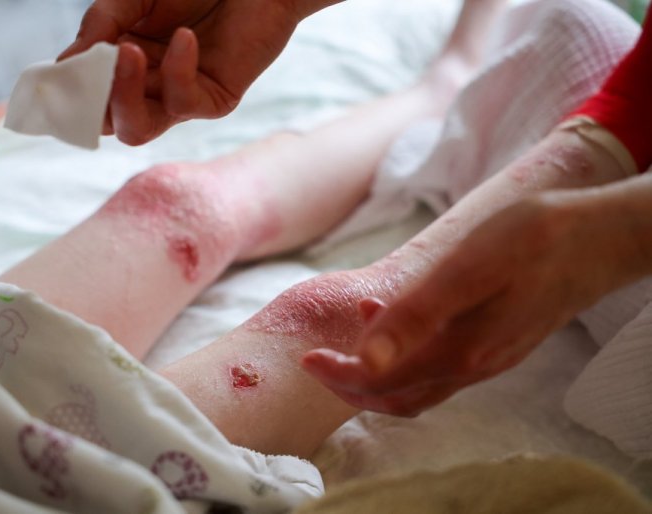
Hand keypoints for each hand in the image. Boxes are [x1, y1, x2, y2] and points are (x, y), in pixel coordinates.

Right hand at [59, 0, 319, 144]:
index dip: (65, 96)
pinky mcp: (215, 100)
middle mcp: (148, 89)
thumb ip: (102, 25)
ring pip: (137, 129)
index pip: (86, 97)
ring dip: (123, 96)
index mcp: (123, 66)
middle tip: (88, 69)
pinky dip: (178, 69)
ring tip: (127, 52)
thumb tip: (68, 64)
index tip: (48, 83)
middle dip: (90, 103)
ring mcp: (180, 98)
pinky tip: (186, 37)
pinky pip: (184, 102)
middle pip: (106, 123)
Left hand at [301, 189, 645, 415]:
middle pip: (399, 397)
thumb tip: (366, 359)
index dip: (340, 375)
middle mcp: (473, 366)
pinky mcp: (496, 345)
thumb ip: (417, 313)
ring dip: (376, 377)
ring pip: (419, 388)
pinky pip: (441, 368)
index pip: (384, 382)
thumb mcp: (469, 266)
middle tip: (317, 362)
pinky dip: (406, 358)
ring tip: (345, 349)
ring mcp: (488, 360)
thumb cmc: (533, 240)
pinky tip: (392, 319)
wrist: (597, 239)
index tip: (306, 358)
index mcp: (461, 350)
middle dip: (351, 386)